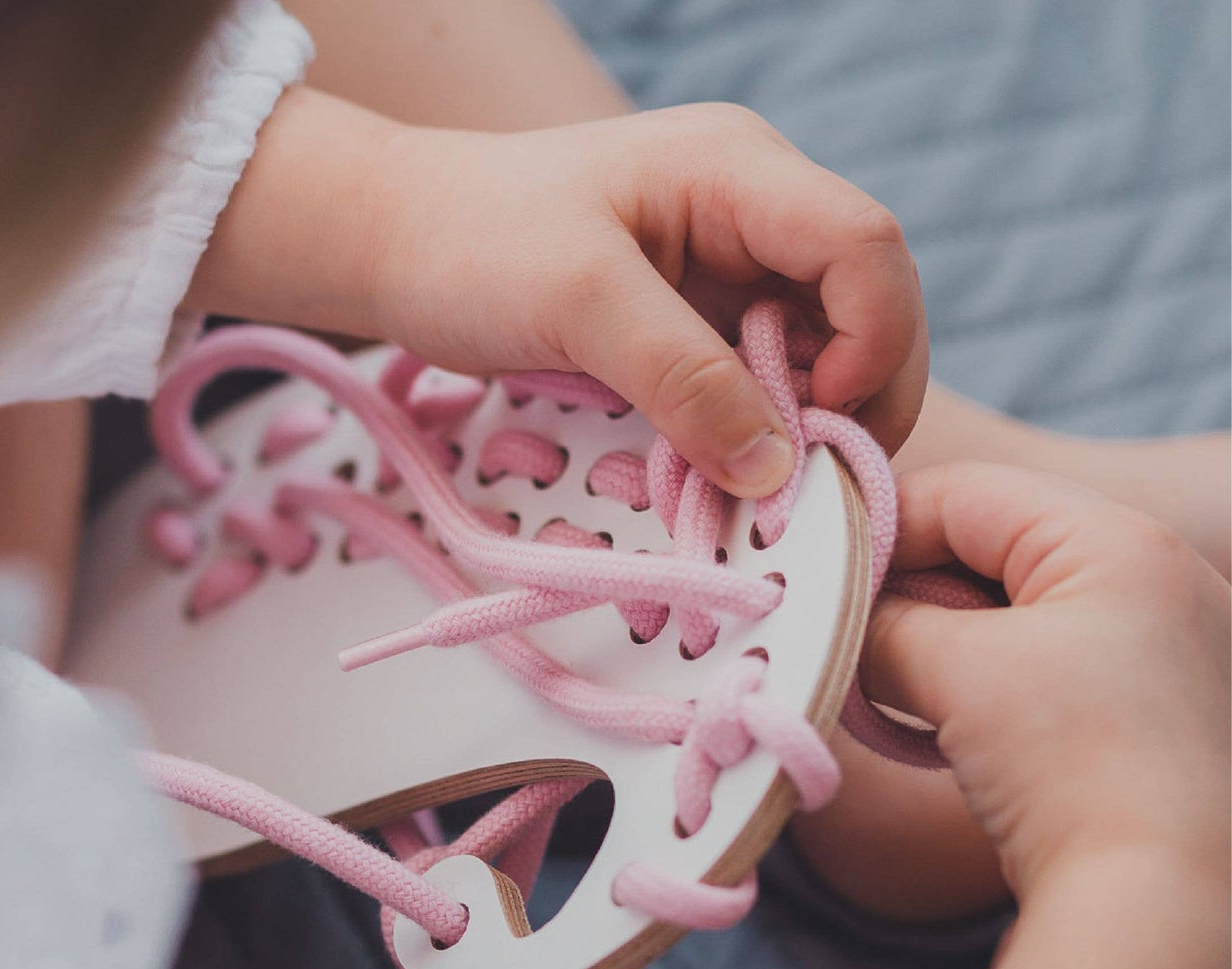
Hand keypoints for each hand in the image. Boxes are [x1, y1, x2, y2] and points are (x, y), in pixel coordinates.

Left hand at [192, 89, 928, 497]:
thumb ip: (681, 376)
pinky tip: (720, 472)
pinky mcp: (695, 326)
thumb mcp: (578, 301)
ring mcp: (727, 274)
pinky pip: (757, 386)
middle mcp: (753, 219)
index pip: (867, 247)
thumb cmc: (473, 241)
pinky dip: (753, 436)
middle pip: (865, 309)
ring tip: (755, 488)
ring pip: (818, 358)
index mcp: (740, 173)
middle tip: (802, 484)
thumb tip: (774, 469)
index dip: (875, 342)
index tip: (819, 427)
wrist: (399, 243)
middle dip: (853, 400)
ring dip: (802, 429)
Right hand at [861, 461, 1229, 900]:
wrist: (1164, 902)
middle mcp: (1156, 579)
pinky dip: (976, 688)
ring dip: (934, 648)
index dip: (879, 529)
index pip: (966, 494)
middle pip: (989, 551)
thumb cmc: (1073, 765)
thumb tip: (839, 616)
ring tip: (885, 692)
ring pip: (1008, 614)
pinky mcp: (1147, 713)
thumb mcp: (955, 671)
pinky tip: (935, 730)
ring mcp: (1160, 649)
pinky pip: (1039, 669)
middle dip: (905, 596)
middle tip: (842, 640)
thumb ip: (880, 623)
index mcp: (1119, 542)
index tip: (816, 579)